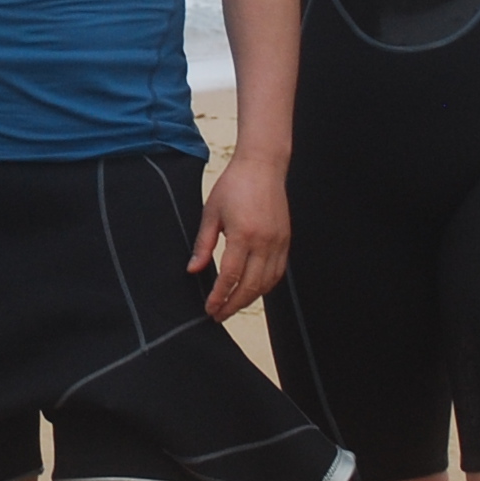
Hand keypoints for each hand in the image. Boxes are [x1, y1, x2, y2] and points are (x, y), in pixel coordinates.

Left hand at [189, 152, 289, 316]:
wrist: (262, 165)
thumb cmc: (234, 185)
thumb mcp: (211, 212)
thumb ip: (203, 244)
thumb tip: (193, 270)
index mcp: (243, 235)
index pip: (230, 276)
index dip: (219, 296)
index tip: (209, 308)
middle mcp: (264, 242)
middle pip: (250, 286)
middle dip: (233, 305)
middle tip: (219, 315)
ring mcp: (278, 242)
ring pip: (266, 283)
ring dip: (249, 298)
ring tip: (233, 305)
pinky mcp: (285, 240)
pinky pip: (278, 272)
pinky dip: (265, 286)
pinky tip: (253, 290)